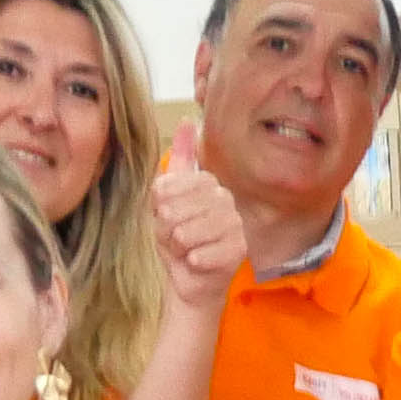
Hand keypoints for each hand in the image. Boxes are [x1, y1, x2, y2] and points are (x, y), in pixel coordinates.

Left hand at [150, 120, 240, 307]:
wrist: (189, 279)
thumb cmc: (177, 239)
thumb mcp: (166, 198)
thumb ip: (176, 163)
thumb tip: (188, 120)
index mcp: (208, 184)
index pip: (175, 183)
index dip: (161, 203)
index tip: (162, 215)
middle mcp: (226, 199)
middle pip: (178, 208)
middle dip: (167, 227)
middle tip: (174, 237)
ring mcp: (235, 224)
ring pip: (189, 231)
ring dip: (178, 245)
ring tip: (184, 249)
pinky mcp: (239, 250)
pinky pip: (202, 253)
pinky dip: (192, 261)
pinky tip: (195, 261)